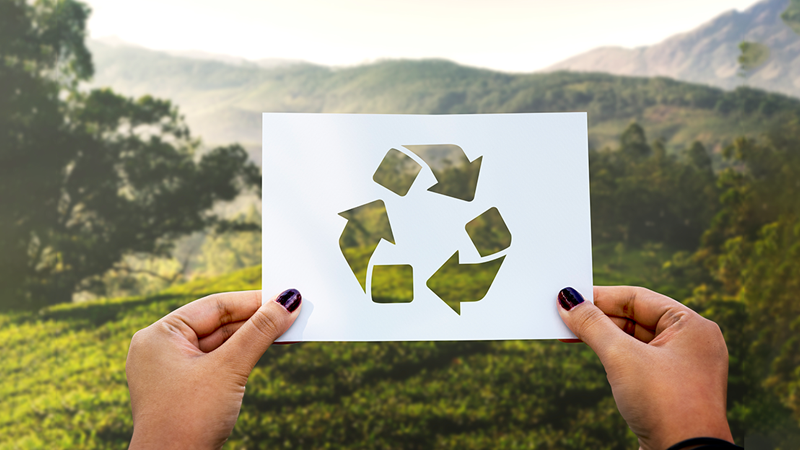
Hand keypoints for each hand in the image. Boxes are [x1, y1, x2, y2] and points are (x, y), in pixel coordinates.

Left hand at [126, 289, 301, 449]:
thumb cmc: (189, 419)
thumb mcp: (229, 368)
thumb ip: (260, 331)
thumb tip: (288, 301)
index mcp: (159, 335)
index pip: (214, 306)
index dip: (253, 301)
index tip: (286, 297)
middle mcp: (161, 348)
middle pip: (218, 323)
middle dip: (256, 320)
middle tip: (293, 313)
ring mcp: (171, 369)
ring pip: (220, 343)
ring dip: (252, 338)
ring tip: (287, 329)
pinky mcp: (185, 388)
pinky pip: (217, 361)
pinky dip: (242, 356)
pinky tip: (265, 349)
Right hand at [556, 286, 732, 449]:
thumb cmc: (665, 404)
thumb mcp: (621, 357)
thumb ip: (592, 324)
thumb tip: (567, 301)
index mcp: (692, 325)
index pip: (637, 298)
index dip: (600, 296)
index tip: (568, 297)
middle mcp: (692, 342)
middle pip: (635, 318)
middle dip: (598, 319)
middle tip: (563, 317)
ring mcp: (683, 367)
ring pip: (634, 340)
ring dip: (603, 338)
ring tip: (570, 335)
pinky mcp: (671, 389)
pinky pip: (638, 361)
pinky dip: (614, 357)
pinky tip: (594, 356)